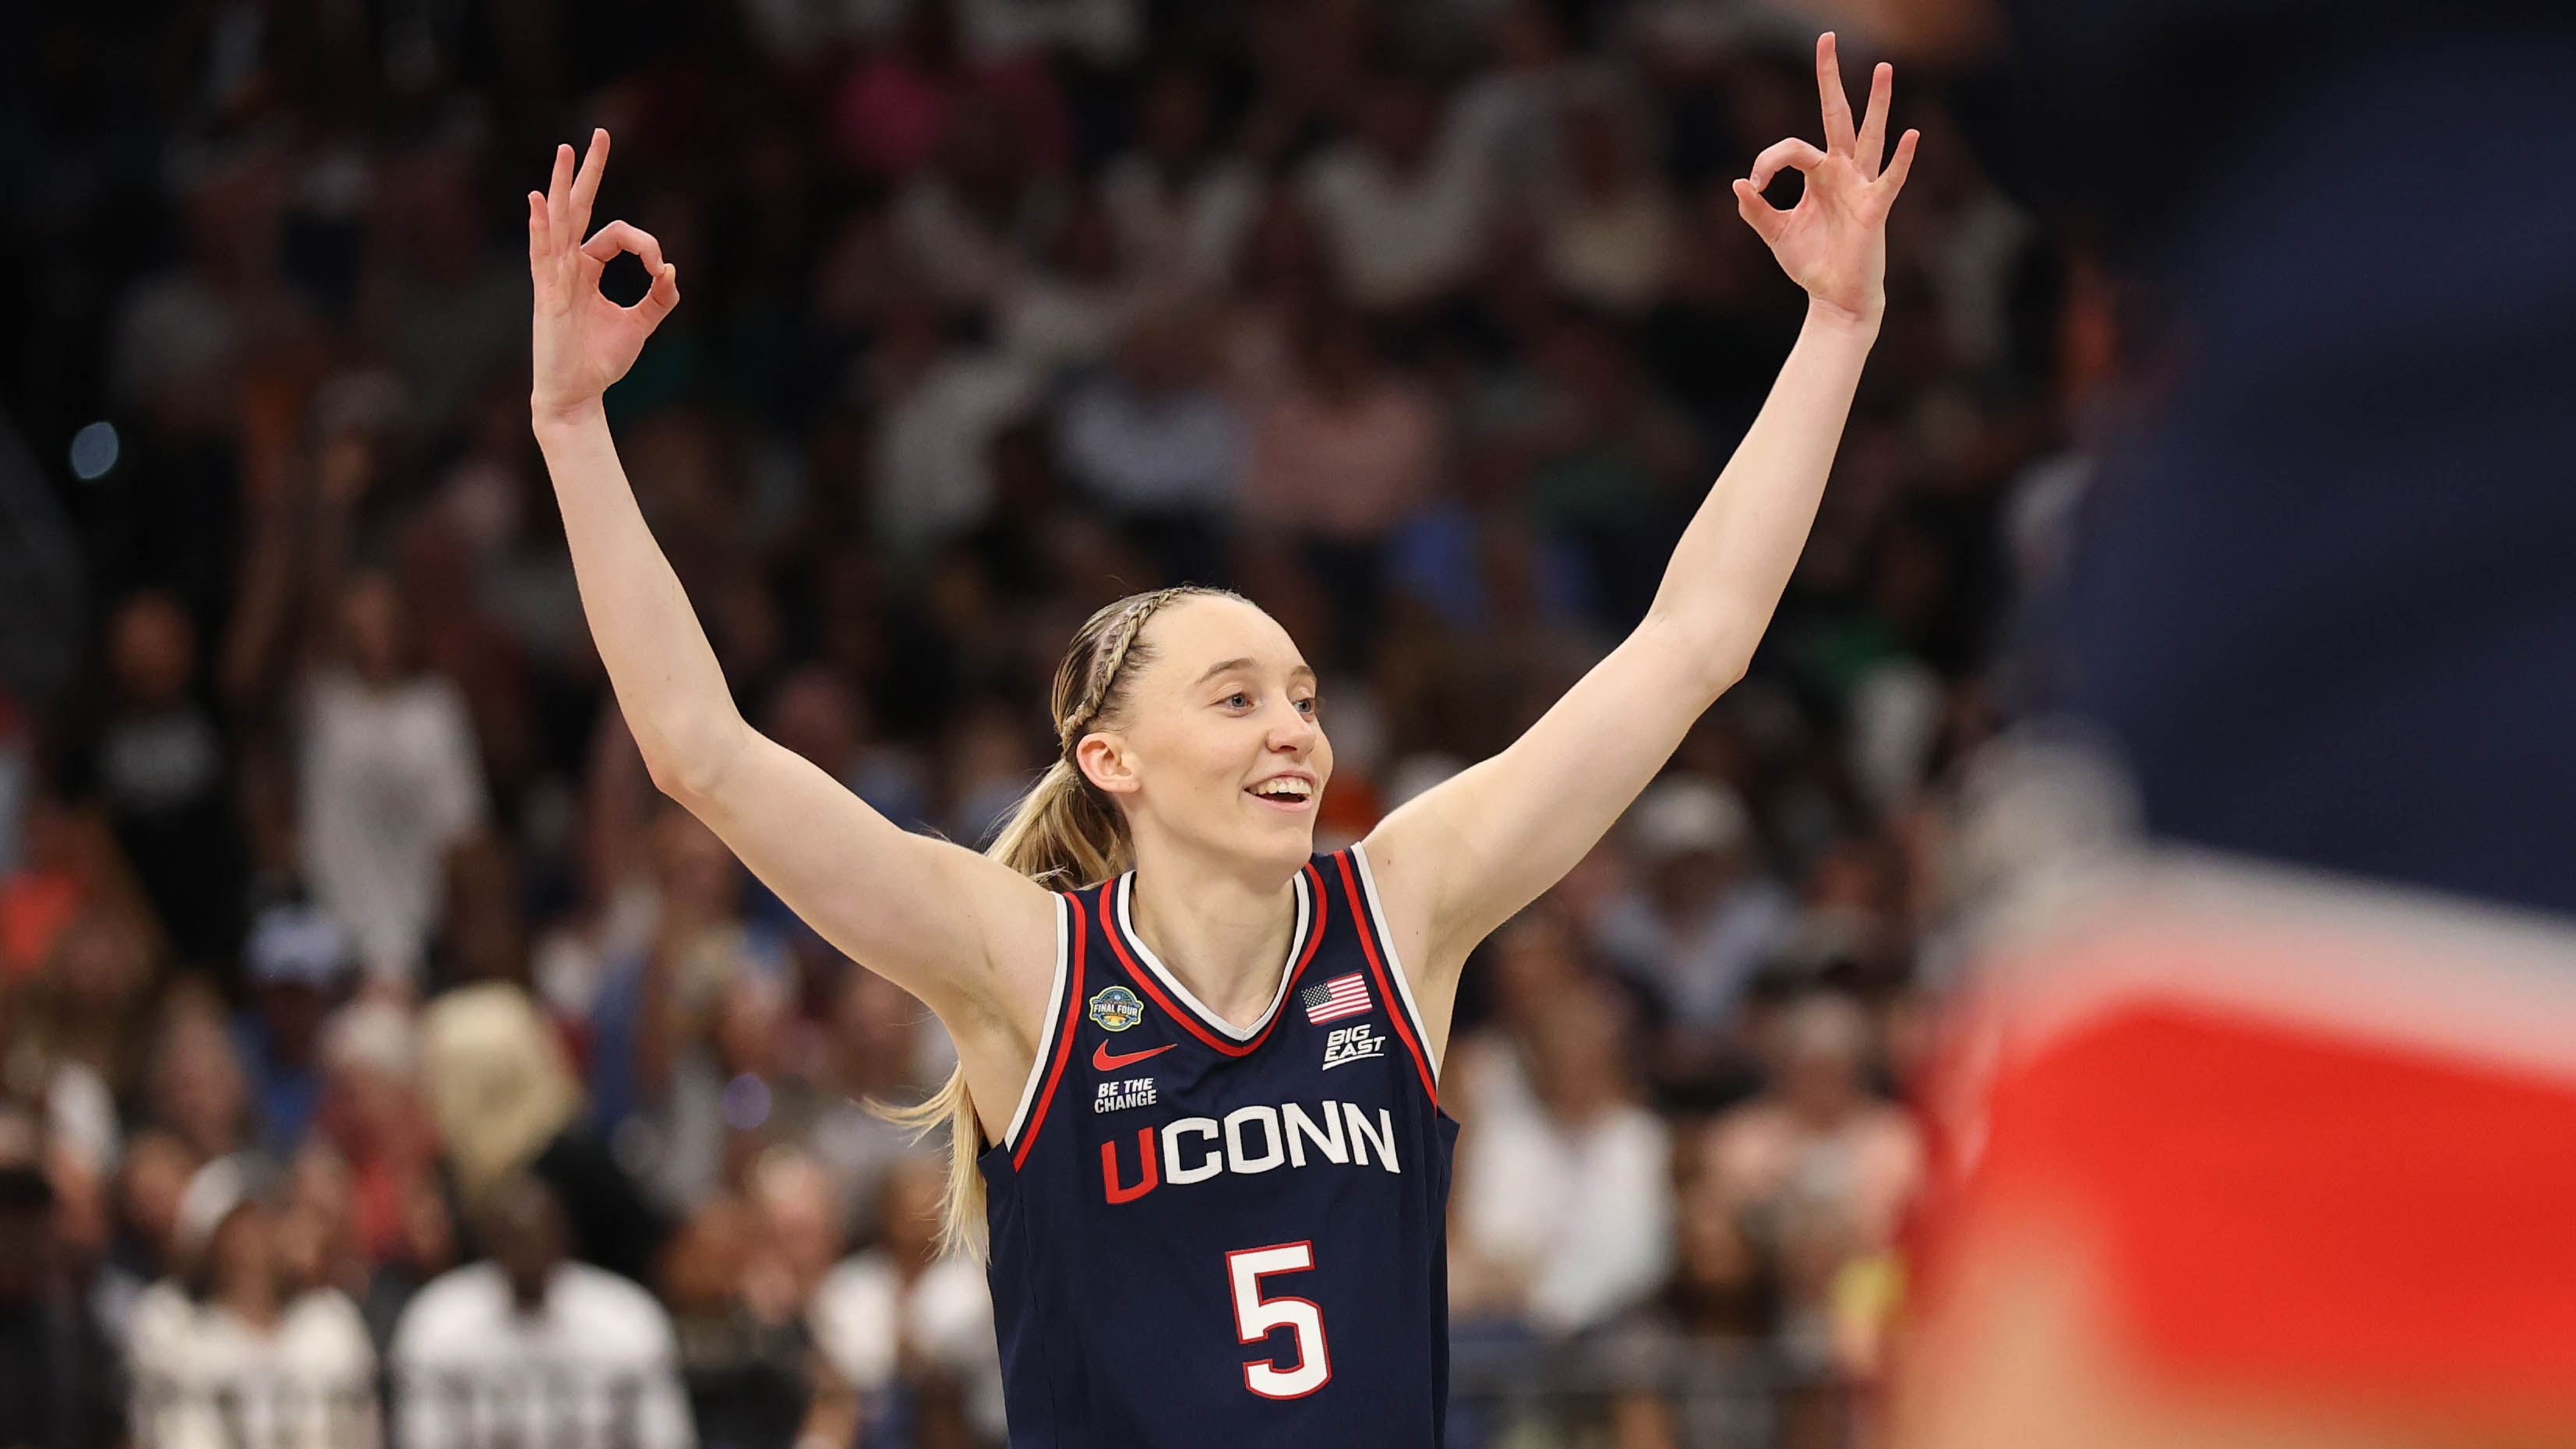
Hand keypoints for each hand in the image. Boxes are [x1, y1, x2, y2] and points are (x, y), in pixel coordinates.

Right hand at [528, 129, 680, 424]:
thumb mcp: (640, 326)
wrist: (578, 396)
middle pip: (578, 209)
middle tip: (601, 134)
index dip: (644, 243)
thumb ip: (659, 299)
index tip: (660, 267)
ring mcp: (554, 278)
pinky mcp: (548, 297)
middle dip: (590, 172)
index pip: (617, 235)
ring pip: (559, 222)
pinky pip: (543, 255)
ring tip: (566, 151)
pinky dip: (540, 228)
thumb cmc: (601, 361)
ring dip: (563, 185)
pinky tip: (538, 200)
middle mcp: (568, 266)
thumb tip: (672, 270)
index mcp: (588, 268)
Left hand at [1734, 34, 1919, 329]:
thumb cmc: (1810, 263)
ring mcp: (1861, 186)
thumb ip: (1757, 209)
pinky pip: (1891, 179)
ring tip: (1882, 68)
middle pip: (1836, 116)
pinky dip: (1903, 158)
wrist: (1834, 298)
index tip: (1754, 186)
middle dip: (1829, 79)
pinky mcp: (1875, 209)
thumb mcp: (1776, 234)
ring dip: (1876, 103)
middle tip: (1826, 38)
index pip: (1792, 148)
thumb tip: (1739, 183)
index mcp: (1818, 175)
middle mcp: (1841, 172)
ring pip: (1869, 136)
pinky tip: (1912, 134)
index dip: (1768, 161)